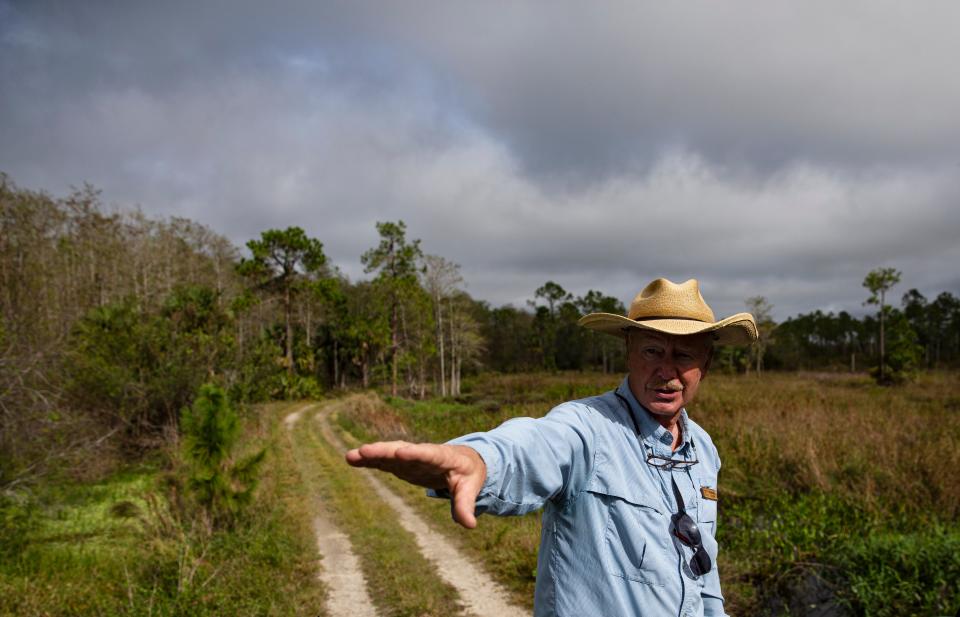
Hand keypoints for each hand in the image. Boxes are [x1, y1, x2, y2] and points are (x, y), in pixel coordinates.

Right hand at [345, 441, 486, 528]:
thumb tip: (470, 524)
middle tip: (365, 451)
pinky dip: (369, 460)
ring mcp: (410, 457)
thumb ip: (465, 504)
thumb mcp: (470, 487)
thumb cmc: (467, 474)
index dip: (415, 453)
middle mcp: (423, 453)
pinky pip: (384, 461)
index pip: (428, 454)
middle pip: (402, 450)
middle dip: (385, 451)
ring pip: (389, 453)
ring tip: (351, 456)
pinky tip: (352, 459)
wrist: (462, 461)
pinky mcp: (402, 464)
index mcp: (443, 457)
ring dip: (371, 454)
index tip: (401, 452)